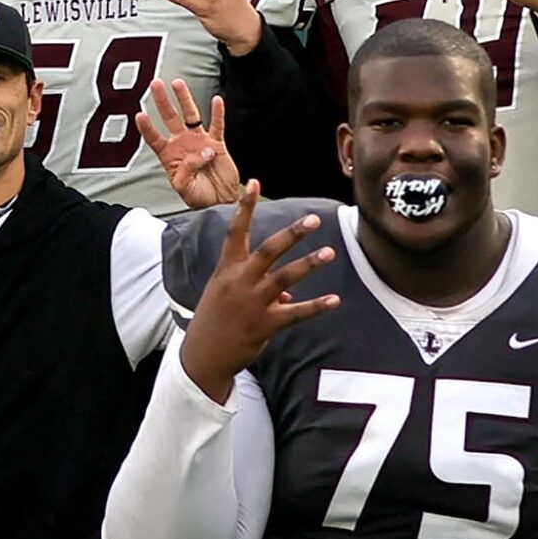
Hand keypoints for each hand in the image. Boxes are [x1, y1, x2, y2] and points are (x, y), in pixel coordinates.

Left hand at [137, 78, 245, 209]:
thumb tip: (201, 152)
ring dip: (185, 99)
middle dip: (162, 101)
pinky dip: (218, 113)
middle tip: (155, 83)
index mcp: (169, 156)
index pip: (154, 138)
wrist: (220, 202)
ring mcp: (200, 141)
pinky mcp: (217, 144)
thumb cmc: (198, 196)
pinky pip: (218, 125)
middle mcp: (182, 144)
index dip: (147, 128)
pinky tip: (217, 100)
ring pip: (191, 115)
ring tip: (178, 83)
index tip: (139, 115)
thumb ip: (187, 170)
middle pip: (170, 118)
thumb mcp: (184, 188)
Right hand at [176, 185, 338, 404]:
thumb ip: (258, 288)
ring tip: (330, 252)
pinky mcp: (264, 325)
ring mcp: (252, 303)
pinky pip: (295, 314)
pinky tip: (334, 300)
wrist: (202, 356)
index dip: (245, 207)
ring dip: (309, 264)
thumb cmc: (214, 320)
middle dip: (292, 235)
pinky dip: (316, 307)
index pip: (235, 232)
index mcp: (226, 270)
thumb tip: (289, 294)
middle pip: (268, 251)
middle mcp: (239, 282)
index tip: (254, 182)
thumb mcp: (227, 297)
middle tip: (313, 220)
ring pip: (284, 279)